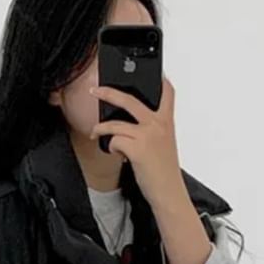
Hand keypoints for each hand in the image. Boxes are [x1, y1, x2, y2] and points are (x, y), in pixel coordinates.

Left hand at [89, 76, 183, 208]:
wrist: (169, 193)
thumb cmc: (164, 172)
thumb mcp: (163, 145)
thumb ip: (151, 130)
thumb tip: (124, 122)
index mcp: (167, 122)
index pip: (167, 92)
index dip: (159, 79)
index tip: (151, 71)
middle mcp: (158, 124)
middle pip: (129, 99)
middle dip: (108, 92)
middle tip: (95, 91)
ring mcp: (147, 135)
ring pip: (115, 123)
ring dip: (101, 128)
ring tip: (96, 133)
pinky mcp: (137, 148)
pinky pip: (115, 141)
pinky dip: (112, 148)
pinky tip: (117, 154)